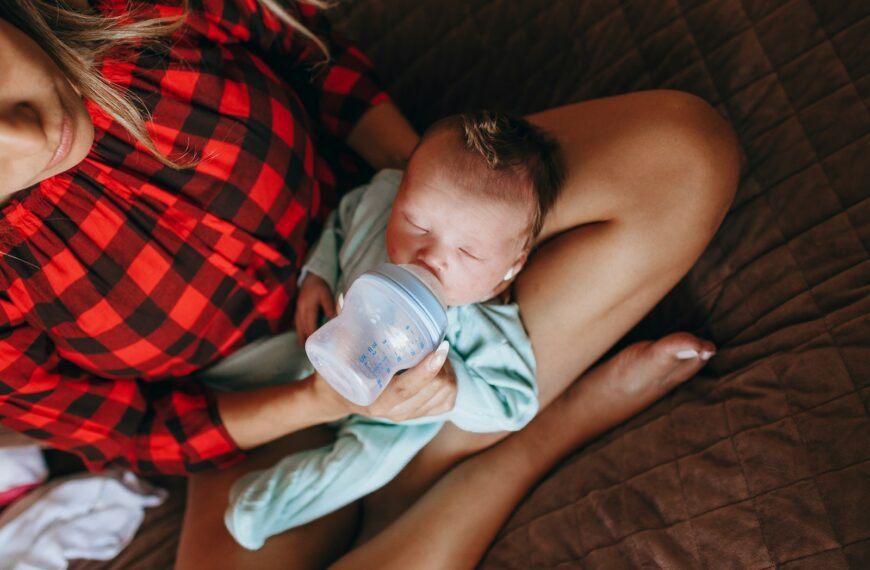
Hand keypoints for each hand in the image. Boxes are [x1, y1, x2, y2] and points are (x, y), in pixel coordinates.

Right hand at [295, 273, 335, 345]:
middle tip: (309, 349)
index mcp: (308, 307)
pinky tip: (300, 333)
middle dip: (305, 338)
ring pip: (297, 324)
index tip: (316, 343)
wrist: (311, 276)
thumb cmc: (320, 286)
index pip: (310, 324)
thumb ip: (329, 307)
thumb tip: (334, 320)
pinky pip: (296, 320)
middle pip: (302, 327)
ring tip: (302, 345)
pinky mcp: (297, 307)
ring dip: (300, 334)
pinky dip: (298, 328)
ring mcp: (298, 308)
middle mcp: (301, 309)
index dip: (312, 334)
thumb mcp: (326, 295)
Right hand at [314, 341, 456, 422]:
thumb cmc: (338, 373)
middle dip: (443, 363)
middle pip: (436, 388)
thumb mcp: (336, 353)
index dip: (427, 369)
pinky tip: (440, 369)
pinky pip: (447, 402)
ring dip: (449, 372)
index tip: (441, 346)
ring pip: (446, 394)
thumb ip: (343, 327)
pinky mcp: (420, 416)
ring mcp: (409, 415)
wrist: (338, 398)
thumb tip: (345, 298)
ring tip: (436, 354)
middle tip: (436, 343)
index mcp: (375, 400)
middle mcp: (395, 412)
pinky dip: (451, 383)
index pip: (406, 388)